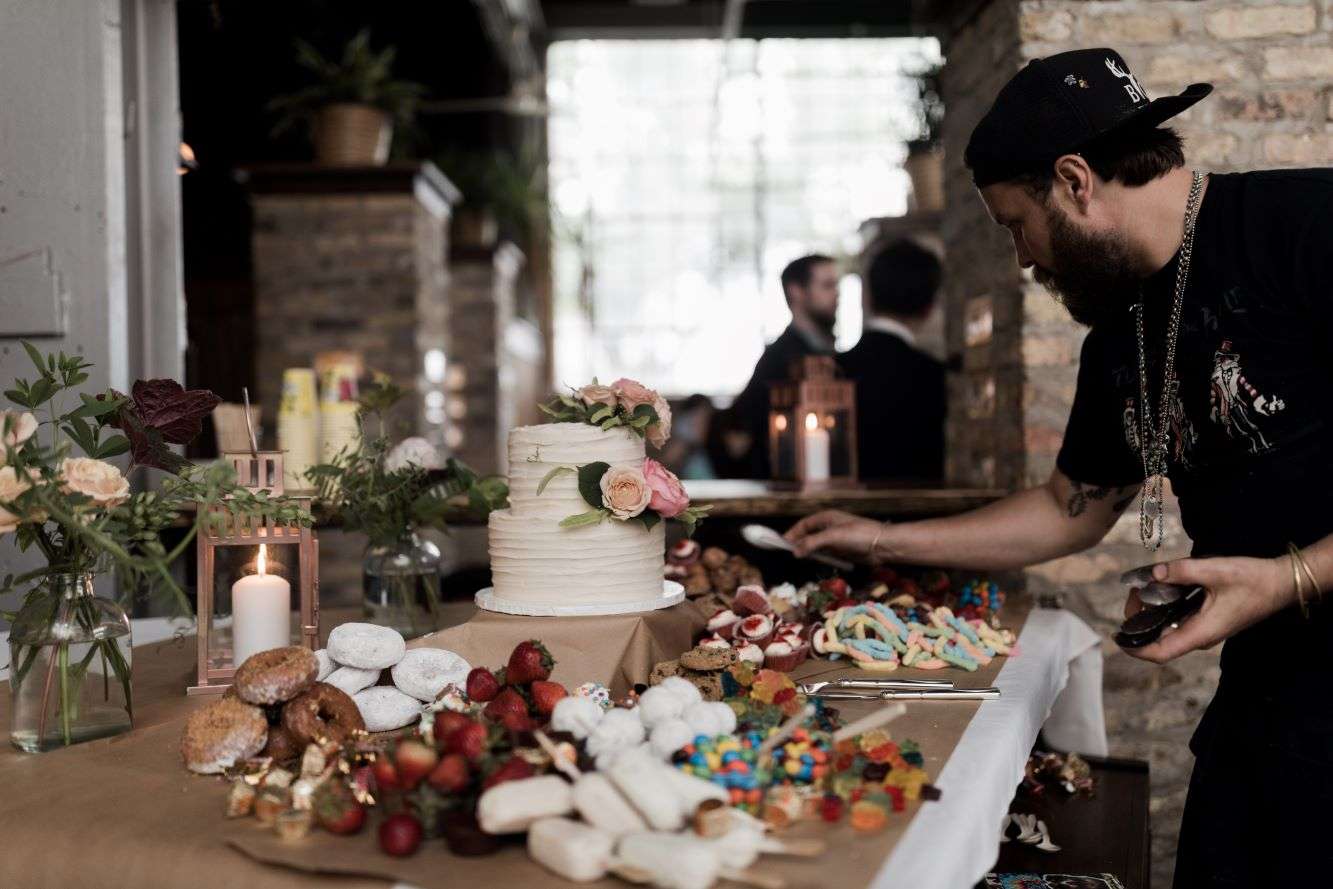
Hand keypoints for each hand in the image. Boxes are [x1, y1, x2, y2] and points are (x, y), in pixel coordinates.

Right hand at [784, 510, 882, 562]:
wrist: (883, 545)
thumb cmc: (858, 535)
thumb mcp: (832, 537)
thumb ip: (812, 543)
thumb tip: (794, 552)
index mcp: (827, 517)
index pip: (804, 524)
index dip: (793, 532)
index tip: (782, 543)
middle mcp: (830, 526)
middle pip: (809, 534)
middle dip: (799, 542)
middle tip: (788, 552)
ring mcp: (836, 538)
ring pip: (816, 544)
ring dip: (808, 550)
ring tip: (799, 558)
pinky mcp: (842, 549)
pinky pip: (825, 552)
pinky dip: (818, 556)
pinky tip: (814, 561)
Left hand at [1121, 555, 1290, 663]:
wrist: (1280, 583)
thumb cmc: (1252, 580)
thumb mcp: (1214, 570)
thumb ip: (1180, 571)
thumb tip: (1153, 574)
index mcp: (1201, 633)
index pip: (1160, 653)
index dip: (1135, 649)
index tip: (1117, 637)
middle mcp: (1201, 636)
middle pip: (1159, 639)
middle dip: (1139, 621)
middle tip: (1135, 592)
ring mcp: (1205, 630)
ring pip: (1169, 629)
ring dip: (1152, 613)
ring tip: (1143, 588)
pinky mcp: (1209, 621)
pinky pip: (1180, 621)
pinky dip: (1166, 608)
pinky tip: (1161, 589)